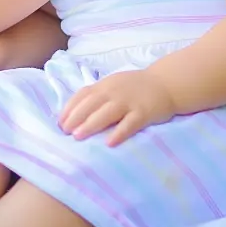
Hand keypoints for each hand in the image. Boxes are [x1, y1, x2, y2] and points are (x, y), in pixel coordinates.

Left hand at [58, 69, 175, 145]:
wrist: (166, 83)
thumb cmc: (136, 87)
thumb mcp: (113, 85)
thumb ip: (97, 95)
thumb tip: (75, 113)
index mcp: (105, 85)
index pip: (82, 95)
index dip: (70, 108)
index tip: (59, 122)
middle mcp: (114, 92)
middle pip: (91, 104)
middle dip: (76, 118)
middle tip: (65, 132)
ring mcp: (129, 101)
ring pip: (107, 113)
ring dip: (90, 124)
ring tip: (78, 136)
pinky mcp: (144, 112)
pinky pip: (130, 123)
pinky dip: (119, 133)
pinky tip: (109, 143)